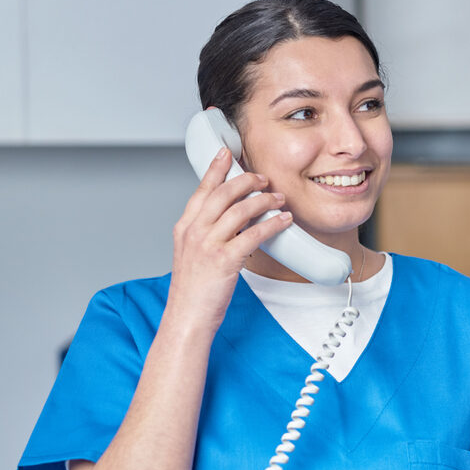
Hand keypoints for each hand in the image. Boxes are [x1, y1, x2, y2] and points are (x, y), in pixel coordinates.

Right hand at [166, 148, 292, 332]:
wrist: (187, 317)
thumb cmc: (194, 290)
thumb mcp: (193, 254)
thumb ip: (208, 232)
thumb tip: (233, 217)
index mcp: (185, 227)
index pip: (202, 190)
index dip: (216, 168)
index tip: (227, 152)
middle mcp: (194, 232)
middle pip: (223, 193)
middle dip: (247, 180)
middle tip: (264, 178)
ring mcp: (208, 245)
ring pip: (240, 209)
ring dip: (264, 200)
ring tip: (279, 198)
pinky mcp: (225, 260)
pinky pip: (255, 233)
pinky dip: (273, 223)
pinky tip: (284, 220)